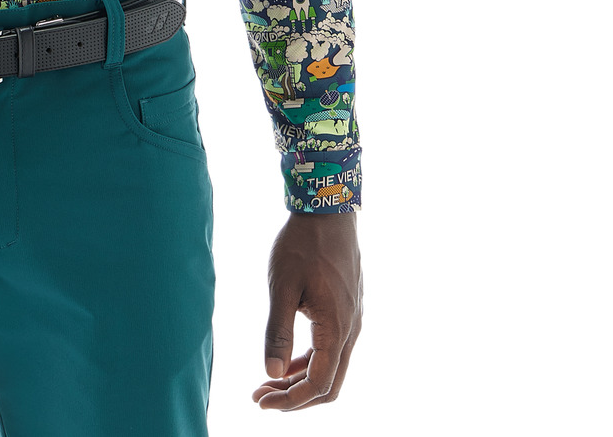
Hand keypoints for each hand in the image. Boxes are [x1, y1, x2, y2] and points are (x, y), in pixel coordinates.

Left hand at [252, 210, 362, 409]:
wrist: (328, 211)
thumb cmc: (302, 245)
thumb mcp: (282, 286)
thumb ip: (277, 332)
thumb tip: (270, 374)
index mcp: (336, 329)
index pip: (318, 385)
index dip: (289, 400)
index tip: (259, 400)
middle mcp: (351, 331)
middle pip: (329, 385)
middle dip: (295, 397)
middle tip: (261, 396)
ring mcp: (353, 321)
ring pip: (331, 368)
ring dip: (301, 380)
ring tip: (268, 381)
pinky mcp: (348, 310)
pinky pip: (332, 349)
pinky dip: (309, 361)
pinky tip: (287, 360)